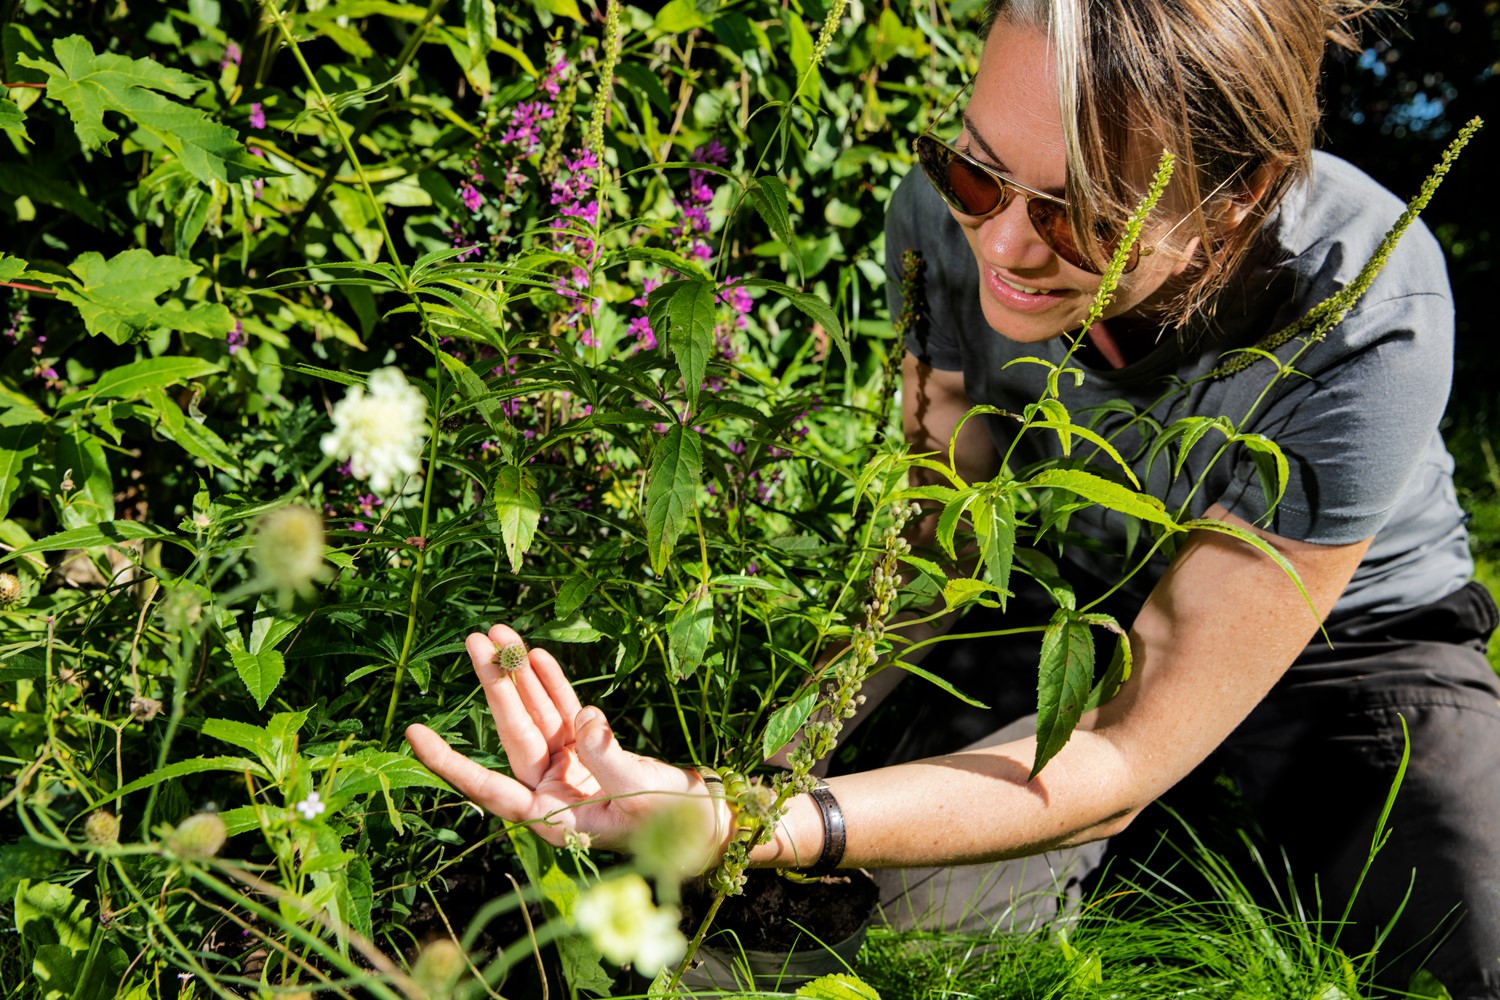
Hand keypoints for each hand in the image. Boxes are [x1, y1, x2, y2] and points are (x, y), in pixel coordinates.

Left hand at [406, 624, 712, 854]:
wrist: (706, 822)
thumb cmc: (674, 824)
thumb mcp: (640, 795)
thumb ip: (609, 759)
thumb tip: (585, 720)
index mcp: (552, 817)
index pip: (489, 790)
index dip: (451, 763)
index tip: (414, 733)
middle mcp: (552, 791)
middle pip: (513, 734)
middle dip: (494, 687)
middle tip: (473, 641)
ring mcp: (569, 768)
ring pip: (536, 715)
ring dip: (519, 676)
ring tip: (498, 633)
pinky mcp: (590, 750)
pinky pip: (565, 711)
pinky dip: (552, 684)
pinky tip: (536, 654)